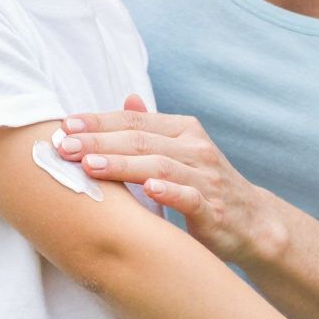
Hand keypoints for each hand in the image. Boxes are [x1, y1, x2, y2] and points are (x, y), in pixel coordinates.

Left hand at [55, 95, 272, 265]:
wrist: (253, 222)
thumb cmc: (205, 185)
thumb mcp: (180, 151)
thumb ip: (152, 128)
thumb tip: (126, 96)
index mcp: (183, 130)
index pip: (135, 119)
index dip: (99, 121)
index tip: (65, 125)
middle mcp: (195, 148)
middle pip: (141, 140)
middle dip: (100, 142)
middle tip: (66, 146)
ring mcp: (206, 177)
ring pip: (159, 165)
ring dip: (123, 165)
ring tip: (91, 167)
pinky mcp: (214, 208)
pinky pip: (190, 196)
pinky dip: (169, 191)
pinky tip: (148, 189)